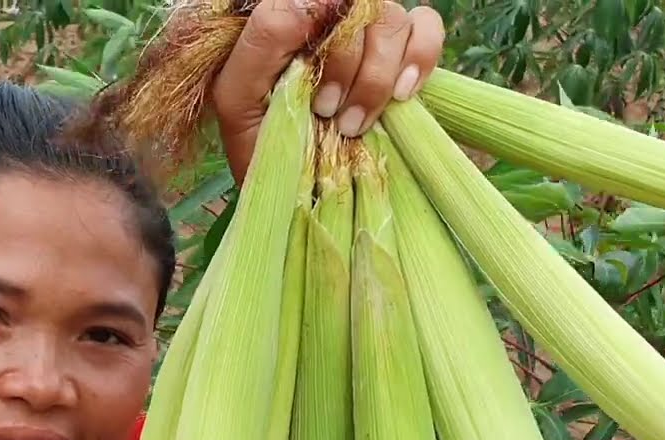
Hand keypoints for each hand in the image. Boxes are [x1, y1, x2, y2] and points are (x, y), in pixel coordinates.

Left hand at [211, 0, 444, 183]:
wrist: (295, 195)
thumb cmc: (262, 149)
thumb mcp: (238, 102)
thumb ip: (260, 43)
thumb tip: (304, 1)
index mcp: (287, 22)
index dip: (323, 35)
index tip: (317, 95)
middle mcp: (329, 20)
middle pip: (358, 7)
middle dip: (348, 65)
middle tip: (329, 114)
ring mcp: (368, 34)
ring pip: (391, 18)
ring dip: (377, 75)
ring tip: (355, 124)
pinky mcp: (405, 54)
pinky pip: (426, 27)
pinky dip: (421, 55)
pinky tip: (403, 93)